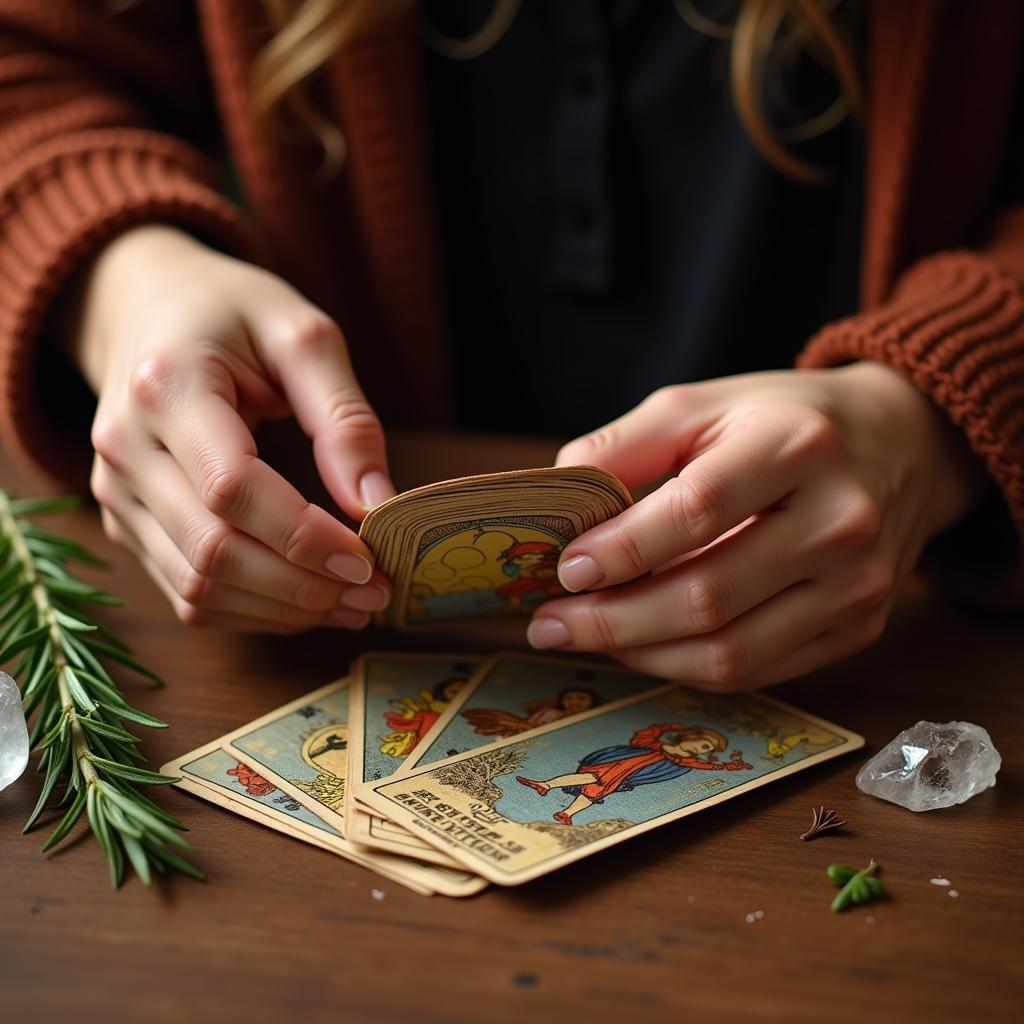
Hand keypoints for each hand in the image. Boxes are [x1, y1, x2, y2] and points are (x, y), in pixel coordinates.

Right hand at [68, 225, 394, 631]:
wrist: (143, 308)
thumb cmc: (230, 314)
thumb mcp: (302, 335)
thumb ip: (344, 418)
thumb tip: (376, 503)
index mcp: (167, 386)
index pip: (232, 487)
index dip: (304, 535)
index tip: (368, 558)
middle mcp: (127, 447)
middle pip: (212, 551)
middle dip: (303, 586)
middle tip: (376, 593)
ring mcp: (117, 492)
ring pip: (197, 586)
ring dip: (283, 609)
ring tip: (354, 604)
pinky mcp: (125, 522)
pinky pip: (185, 592)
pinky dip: (252, 610)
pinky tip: (307, 601)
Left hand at [528, 364, 986, 688]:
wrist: (902, 444)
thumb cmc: (785, 420)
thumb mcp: (703, 404)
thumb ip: (624, 445)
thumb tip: (559, 501)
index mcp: (797, 445)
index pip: (695, 512)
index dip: (620, 549)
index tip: (563, 570)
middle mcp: (840, 521)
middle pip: (708, 597)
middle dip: (612, 620)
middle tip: (549, 624)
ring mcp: (857, 586)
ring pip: (730, 653)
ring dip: (641, 655)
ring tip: (585, 638)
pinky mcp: (860, 627)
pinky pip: (757, 671)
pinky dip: (686, 666)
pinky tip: (643, 646)